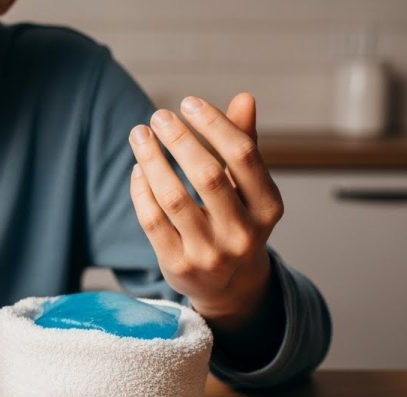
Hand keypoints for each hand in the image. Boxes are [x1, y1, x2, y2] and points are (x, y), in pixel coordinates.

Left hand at [128, 93, 283, 330]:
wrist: (230, 287)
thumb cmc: (238, 222)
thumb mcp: (250, 189)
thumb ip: (245, 144)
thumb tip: (245, 98)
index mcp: (268, 207)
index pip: (242, 156)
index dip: (214, 125)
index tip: (189, 103)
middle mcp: (242, 233)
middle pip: (206, 175)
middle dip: (179, 140)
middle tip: (158, 116)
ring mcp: (209, 253)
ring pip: (173, 198)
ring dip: (152, 160)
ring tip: (140, 135)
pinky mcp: (178, 265)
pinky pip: (152, 220)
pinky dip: (141, 190)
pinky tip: (138, 168)